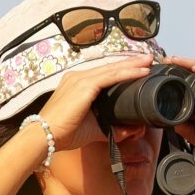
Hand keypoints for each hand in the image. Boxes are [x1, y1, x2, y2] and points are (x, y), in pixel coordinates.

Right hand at [33, 53, 157, 145]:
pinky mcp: (84, 85)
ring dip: (132, 65)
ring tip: (149, 61)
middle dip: (131, 62)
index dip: (122, 70)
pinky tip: (140, 72)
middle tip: (149, 58)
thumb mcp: (94, 129)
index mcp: (77, 84)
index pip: (104, 74)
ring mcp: (80, 79)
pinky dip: (126, 73)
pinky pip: (110, 76)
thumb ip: (113, 128)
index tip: (139, 68)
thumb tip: (133, 129)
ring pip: (112, 69)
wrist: (45, 135)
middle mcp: (78, 77)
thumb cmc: (64, 133)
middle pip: (109, 67)